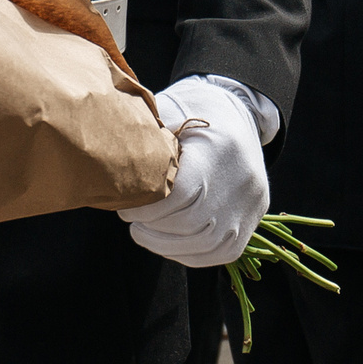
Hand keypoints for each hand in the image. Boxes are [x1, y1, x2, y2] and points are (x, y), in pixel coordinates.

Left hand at [120, 75, 269, 265]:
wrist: (239, 110)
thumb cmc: (195, 109)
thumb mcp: (170, 110)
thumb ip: (146, 136)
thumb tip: (110, 158)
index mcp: (220, 150)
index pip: (180, 195)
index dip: (147, 208)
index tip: (127, 205)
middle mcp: (242, 181)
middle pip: (190, 224)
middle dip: (153, 228)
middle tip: (132, 220)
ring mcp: (251, 205)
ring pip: (205, 243)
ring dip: (167, 245)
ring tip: (145, 232)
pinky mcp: (252, 221)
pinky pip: (220, 252)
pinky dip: (190, 253)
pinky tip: (168, 242)